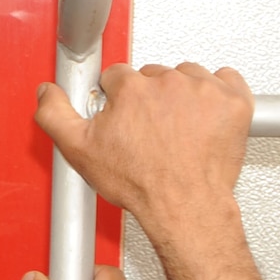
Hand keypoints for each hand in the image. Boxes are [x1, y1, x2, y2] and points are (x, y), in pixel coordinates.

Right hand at [35, 62, 253, 239]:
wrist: (184, 205)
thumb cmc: (140, 183)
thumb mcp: (79, 151)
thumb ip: (55, 115)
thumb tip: (47, 93)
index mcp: (130, 88)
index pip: (117, 75)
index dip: (115, 98)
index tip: (121, 114)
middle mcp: (167, 82)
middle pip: (152, 74)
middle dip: (148, 96)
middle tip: (148, 127)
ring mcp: (203, 90)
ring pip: (186, 75)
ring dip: (181, 94)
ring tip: (176, 125)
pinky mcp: (232, 100)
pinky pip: (226, 78)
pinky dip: (217, 92)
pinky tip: (204, 113)